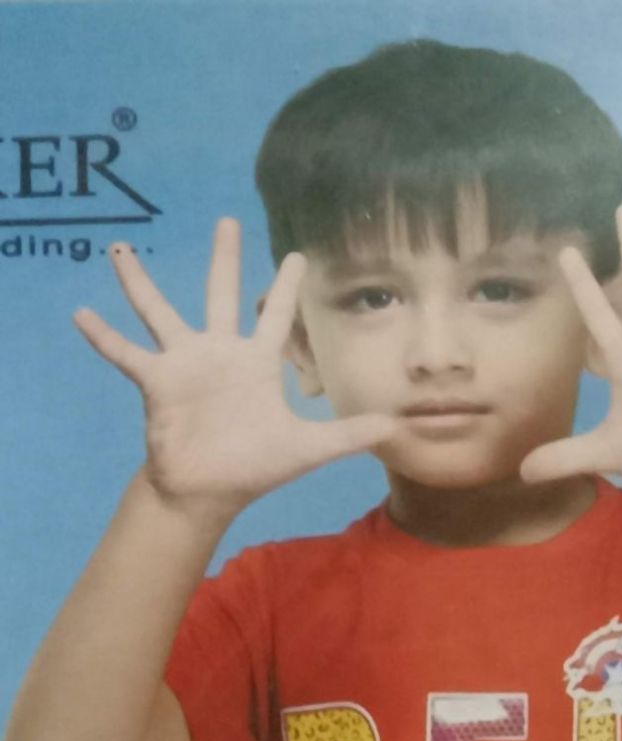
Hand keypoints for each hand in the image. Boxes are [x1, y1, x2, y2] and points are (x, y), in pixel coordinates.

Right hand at [72, 218, 395, 511]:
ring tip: (119, 249)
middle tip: (229, 220)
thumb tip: (395, 427)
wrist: (208, 491)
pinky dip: (103, 336)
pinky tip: (80, 313)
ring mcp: (185, 364)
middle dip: (226, 259)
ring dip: (139, 282)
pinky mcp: (157, 382)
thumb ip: (347, 433)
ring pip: (159, 311)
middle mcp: (219, 353)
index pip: (276, 317)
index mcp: (254, 363)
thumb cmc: (252, 467)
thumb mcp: (307, 448)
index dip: (286, 288)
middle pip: (222, 294)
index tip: (296, 254)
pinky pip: (125, 354)